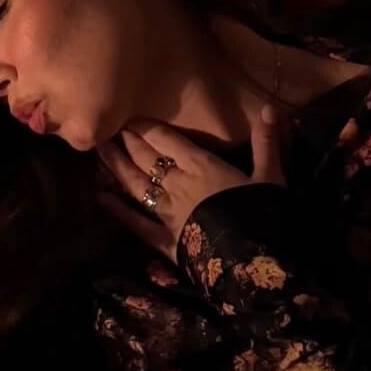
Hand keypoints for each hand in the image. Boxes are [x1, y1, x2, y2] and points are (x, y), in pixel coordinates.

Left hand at [97, 108, 284, 257]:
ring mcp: (166, 211)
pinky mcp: (163, 239)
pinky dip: (117, 209)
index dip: (146, 127)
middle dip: (126, 141)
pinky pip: (135, 222)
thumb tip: (272, 108)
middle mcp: (178, 183)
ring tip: (98, 150)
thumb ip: (266, 142)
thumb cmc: (264, 215)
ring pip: (134, 183)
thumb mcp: (271, 176)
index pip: (167, 139)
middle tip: (108, 128)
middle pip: (145, 157)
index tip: (130, 116)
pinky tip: (101, 198)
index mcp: (202, 165)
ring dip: (115, 166)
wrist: (254, 263)